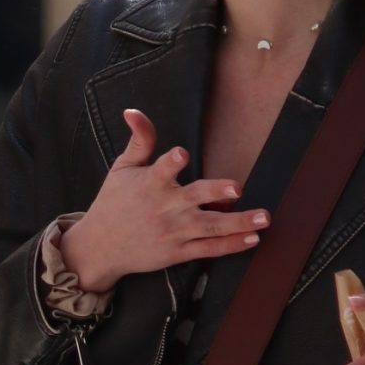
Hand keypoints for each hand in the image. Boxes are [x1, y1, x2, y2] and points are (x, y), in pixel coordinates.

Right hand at [58, 109, 268, 292]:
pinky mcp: (177, 252)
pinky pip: (209, 249)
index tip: (181, 154)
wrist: (100, 247)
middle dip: (216, 192)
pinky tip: (252, 239)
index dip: (171, 161)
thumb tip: (134, 111)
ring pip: (211, 227)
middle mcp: (165, 208)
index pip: (162, 169)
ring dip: (239, 223)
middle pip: (195, 198)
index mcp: (151, 184)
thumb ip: (139, 140)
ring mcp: (174, 232)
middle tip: (237, 188)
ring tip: (264, 218)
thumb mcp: (122, 168)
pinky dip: (231, 245)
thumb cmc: (112, 203)